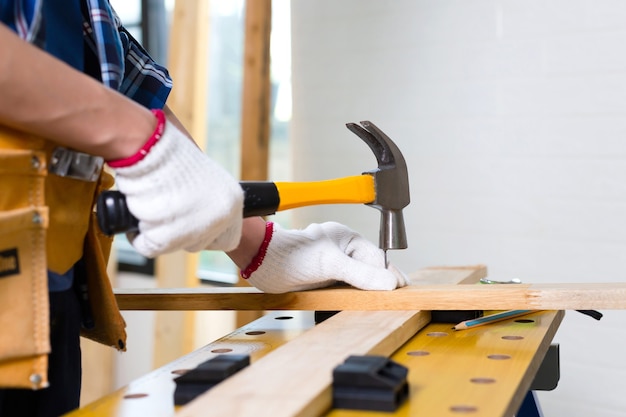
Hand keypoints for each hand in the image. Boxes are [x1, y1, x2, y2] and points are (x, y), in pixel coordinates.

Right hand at [109, 111, 243, 256]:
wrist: (148, 148)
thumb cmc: (169, 155)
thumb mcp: (202, 176)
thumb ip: (206, 198)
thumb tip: (197, 214)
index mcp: (232, 200)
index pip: (228, 238)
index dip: (206, 231)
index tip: (190, 220)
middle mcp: (220, 217)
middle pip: (199, 243)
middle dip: (181, 231)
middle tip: (166, 207)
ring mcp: (196, 229)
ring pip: (174, 245)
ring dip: (159, 229)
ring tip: (153, 202)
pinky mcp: (169, 238)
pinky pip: (150, 246)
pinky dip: (140, 235)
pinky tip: (140, 212)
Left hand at [241, 222, 406, 292]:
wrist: (261, 262)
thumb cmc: (291, 254)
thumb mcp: (330, 264)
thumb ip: (359, 273)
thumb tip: (388, 283)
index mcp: (347, 239)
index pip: (377, 259)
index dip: (389, 275)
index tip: (401, 289)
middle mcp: (341, 251)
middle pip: (369, 270)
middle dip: (380, 284)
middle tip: (395, 300)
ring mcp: (332, 265)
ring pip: (357, 281)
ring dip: (366, 292)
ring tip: (380, 304)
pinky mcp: (322, 278)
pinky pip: (343, 289)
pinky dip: (352, 297)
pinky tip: (358, 305)